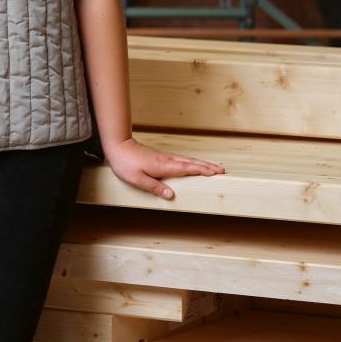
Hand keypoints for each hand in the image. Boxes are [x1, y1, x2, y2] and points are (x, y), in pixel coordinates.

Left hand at [101, 136, 223, 200]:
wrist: (118, 146)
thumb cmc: (125, 163)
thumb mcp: (137, 179)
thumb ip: (154, 187)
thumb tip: (171, 195)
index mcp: (164, 166)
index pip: (188, 168)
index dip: (202, 171)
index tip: (216, 173)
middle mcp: (167, 160)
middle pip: (192, 163)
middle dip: (207, 166)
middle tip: (222, 170)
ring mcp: (165, 157)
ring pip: (187, 160)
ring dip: (201, 164)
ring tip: (213, 168)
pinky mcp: (161, 157)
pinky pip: (181, 160)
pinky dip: (191, 162)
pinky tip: (192, 165)